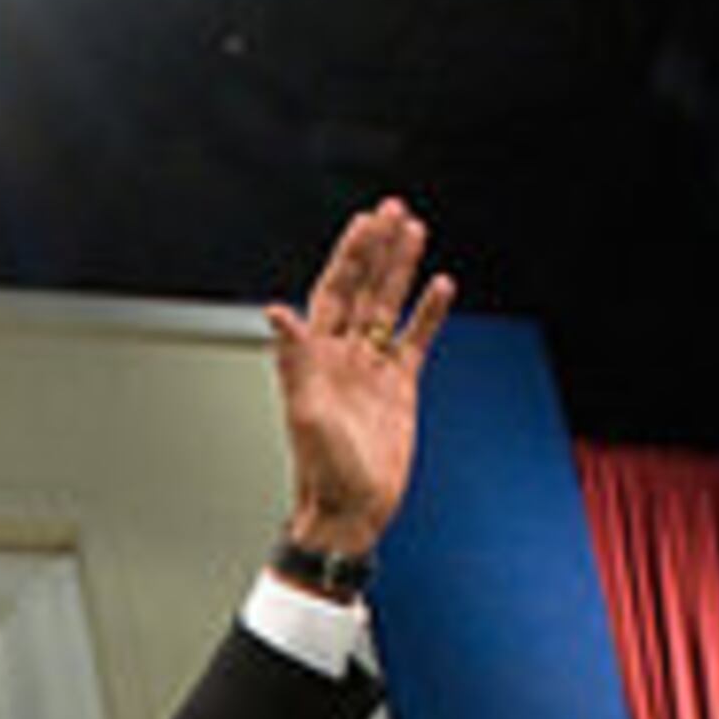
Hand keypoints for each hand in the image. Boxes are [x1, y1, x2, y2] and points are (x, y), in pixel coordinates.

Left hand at [266, 196, 453, 561]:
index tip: (364, 223)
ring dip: (401, 269)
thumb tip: (276, 313)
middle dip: (377, 250)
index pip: (332, 293)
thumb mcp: (306, 412)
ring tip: (415, 231)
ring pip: (390, 305)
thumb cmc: (322, 471)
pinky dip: (429, 313)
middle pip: (363, 289)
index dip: (348, 257)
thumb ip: (294, 359)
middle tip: (393, 209)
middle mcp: (342, 357)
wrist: (351, 509)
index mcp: (315, 359)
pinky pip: (417, 339)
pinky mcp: (400, 386)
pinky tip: (441, 286)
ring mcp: (371, 368)